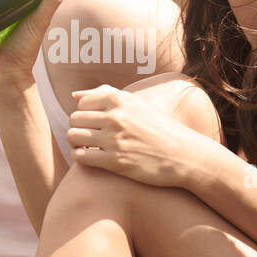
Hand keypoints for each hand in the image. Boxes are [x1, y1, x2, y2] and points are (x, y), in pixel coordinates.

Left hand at [67, 84, 198, 187]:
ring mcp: (114, 139)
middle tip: (90, 138)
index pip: (82, 102)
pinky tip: (93, 158)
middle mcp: (115, 117)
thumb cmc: (158, 129)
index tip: (95, 124)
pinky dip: (81, 158)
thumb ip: (105, 95)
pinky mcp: (115, 161)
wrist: (183, 155)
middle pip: (74, 119)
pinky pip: (80, 156)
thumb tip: (74, 95)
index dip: (85, 114)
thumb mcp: (136, 105)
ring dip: (77, 144)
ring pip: (73, 136)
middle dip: (79, 129)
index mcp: (119, 99)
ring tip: (89, 147)